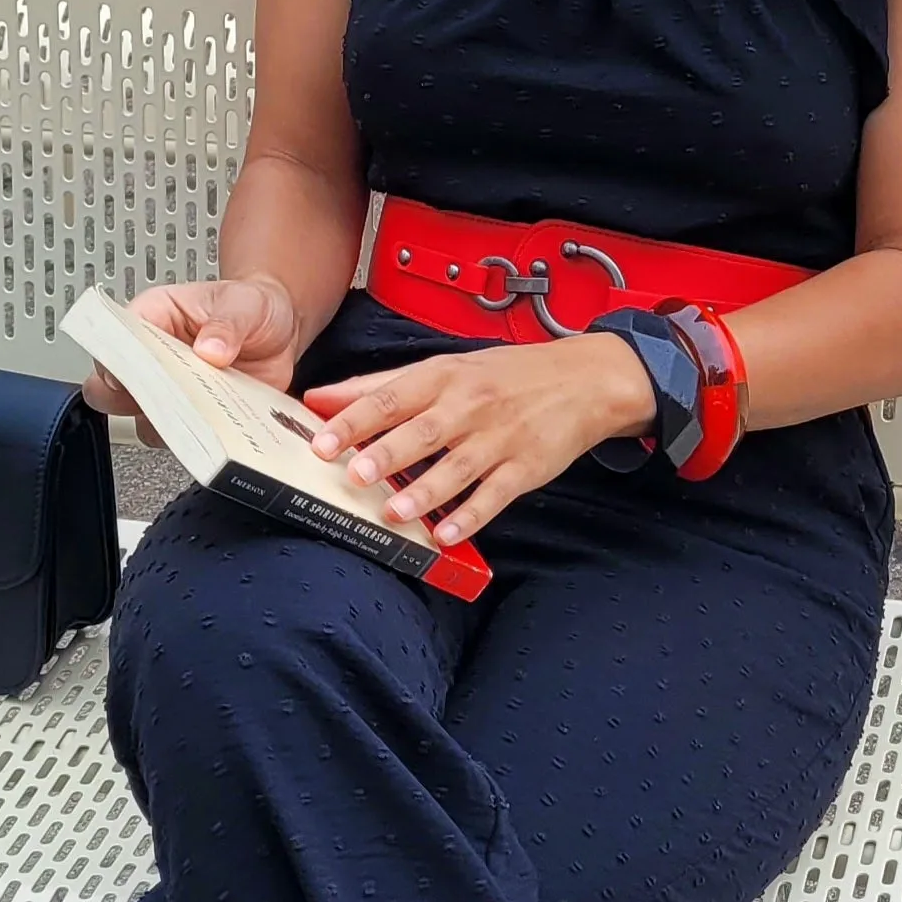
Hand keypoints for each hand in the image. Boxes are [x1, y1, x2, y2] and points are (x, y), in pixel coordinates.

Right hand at [83, 276, 297, 447]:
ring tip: (202, 413)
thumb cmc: (252, 306)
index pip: (113, 339)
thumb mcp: (246, 303)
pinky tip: (220, 428)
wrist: (280, 330)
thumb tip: (210, 349)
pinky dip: (197, 442)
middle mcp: (152, 359)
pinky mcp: (191, 419)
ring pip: (143, 422)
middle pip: (109, 389)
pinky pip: (180, 442)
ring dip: (168, 424)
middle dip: (131, 399)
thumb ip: (228, 323)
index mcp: (153, 316)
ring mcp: (169, 393)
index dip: (116, 360)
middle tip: (169, 396)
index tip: (135, 373)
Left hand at [303, 334, 655, 543]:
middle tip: (355, 474)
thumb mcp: (444, 368)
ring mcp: (500, 438)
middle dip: (388, 454)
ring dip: (425, 491)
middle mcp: (470, 405)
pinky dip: (471, 515)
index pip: (391, 397)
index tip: (322, 441)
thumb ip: (381, 386)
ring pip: (459, 467)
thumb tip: (318, 399)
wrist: (583, 379)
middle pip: (423, 431)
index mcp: (443, 377)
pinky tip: (446, 534)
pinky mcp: (526, 468)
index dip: (355, 420)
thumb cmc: (505, 375)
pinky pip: (496, 495)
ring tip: (394, 512)